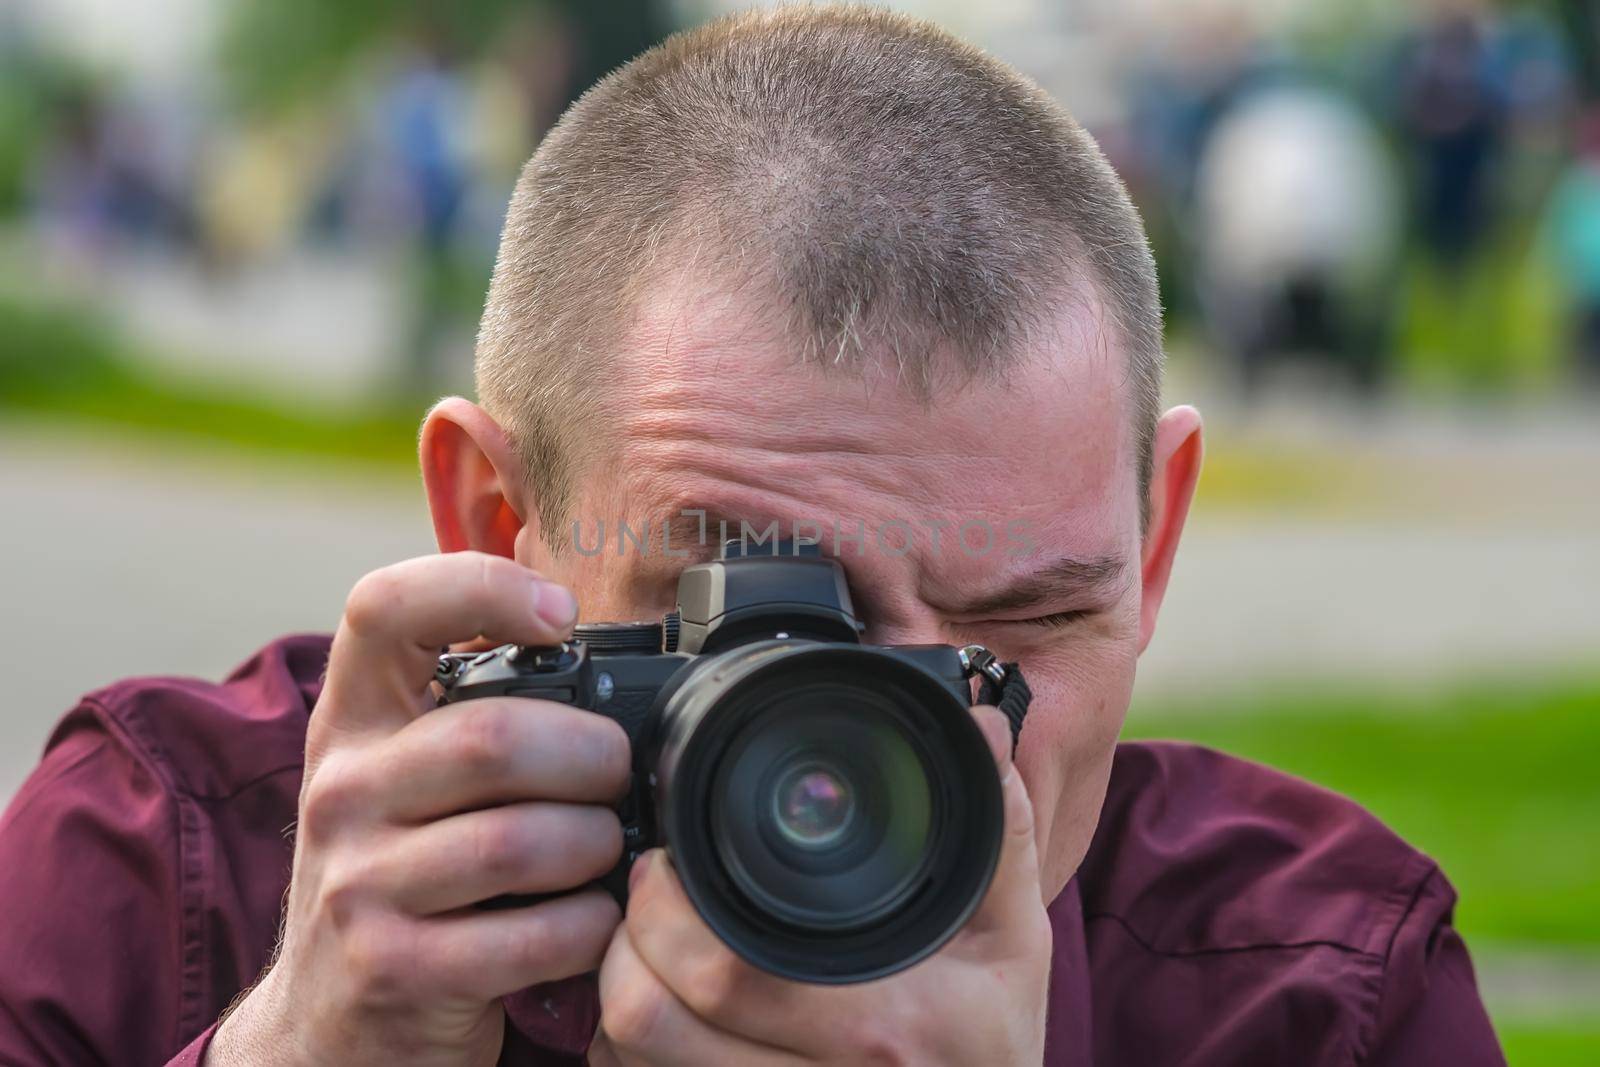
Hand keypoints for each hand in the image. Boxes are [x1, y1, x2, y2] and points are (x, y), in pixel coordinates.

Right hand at [208, 553, 630, 1066]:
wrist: (325, 1024)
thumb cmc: (399, 877)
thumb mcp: (404, 781)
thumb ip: (475, 718)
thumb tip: (608, 670)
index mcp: (352, 721)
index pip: (384, 608)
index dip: (481, 586)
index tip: (559, 613)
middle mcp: (342, 790)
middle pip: (495, 737)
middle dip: (594, 756)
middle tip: (619, 777)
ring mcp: (357, 884)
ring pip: (523, 840)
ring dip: (597, 846)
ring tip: (605, 854)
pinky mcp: (393, 969)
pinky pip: (534, 933)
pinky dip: (589, 927)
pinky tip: (590, 922)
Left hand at [588, 706, 1051, 1065]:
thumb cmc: (993, 1041)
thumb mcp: (1015, 938)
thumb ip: (1001, 828)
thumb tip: (982, 725)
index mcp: (878, 1024)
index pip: (724, 972)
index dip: (665, 911)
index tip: (666, 865)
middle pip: (654, 1021)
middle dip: (625, 943)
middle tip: (645, 899)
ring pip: (638, 1064)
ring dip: (622, 1001)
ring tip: (646, 952)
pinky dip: (634, 1055)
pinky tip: (665, 1016)